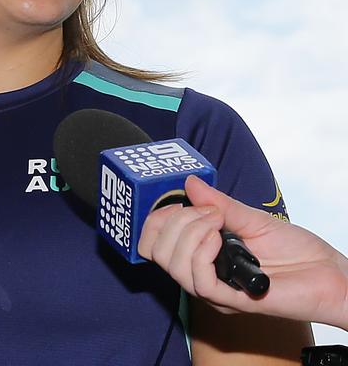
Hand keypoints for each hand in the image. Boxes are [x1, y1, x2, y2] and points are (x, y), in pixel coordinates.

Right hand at [138, 175, 347, 329]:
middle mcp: (202, 276)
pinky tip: (219, 240)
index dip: (156, 220)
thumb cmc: (297, 251)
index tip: (178, 202)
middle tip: (207, 212)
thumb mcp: (252, 218)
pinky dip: (202, 253)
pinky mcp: (232, 301)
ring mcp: (215, 291)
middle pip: (157, 253)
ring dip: (190, 234)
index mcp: (200, 257)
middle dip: (175, 222)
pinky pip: (199, 282)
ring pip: (174, 266)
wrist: (330, 273)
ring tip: (217, 223)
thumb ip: (218, 204)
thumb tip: (190, 183)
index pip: (153, 244)